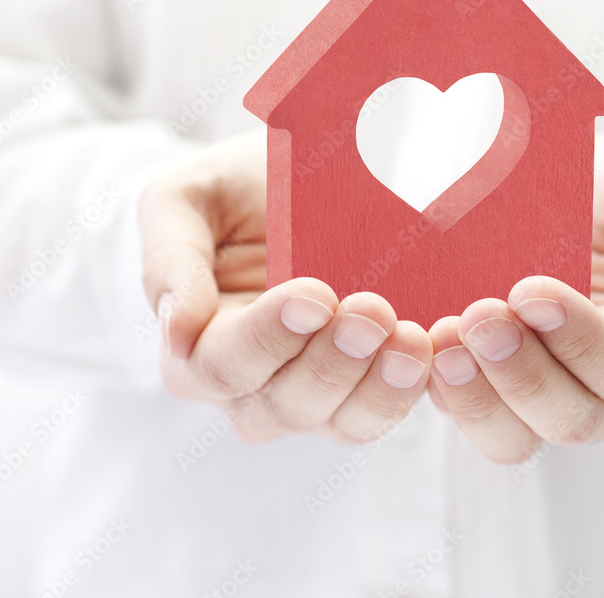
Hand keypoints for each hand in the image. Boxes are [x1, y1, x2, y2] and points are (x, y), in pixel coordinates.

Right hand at [138, 130, 432, 443]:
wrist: (291, 183)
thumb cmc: (229, 193)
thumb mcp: (183, 201)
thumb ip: (170, 259)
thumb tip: (175, 334)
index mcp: (197, 347)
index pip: (222, 365)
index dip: (267, 338)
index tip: (314, 295)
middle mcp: (252, 387)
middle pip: (284, 405)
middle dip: (331, 362)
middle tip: (372, 310)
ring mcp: (314, 393)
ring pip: (341, 421)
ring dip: (379, 389)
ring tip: (412, 343)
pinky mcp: (366, 385)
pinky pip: (385, 410)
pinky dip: (412, 390)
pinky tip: (433, 353)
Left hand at [426, 134, 603, 463]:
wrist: (556, 175)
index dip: (582, 340)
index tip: (530, 289)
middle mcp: (601, 386)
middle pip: (574, 419)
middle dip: (524, 372)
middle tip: (480, 314)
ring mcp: (540, 388)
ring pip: (517, 439)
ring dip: (479, 397)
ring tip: (445, 342)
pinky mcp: (486, 382)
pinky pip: (468, 416)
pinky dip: (444, 392)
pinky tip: (426, 350)